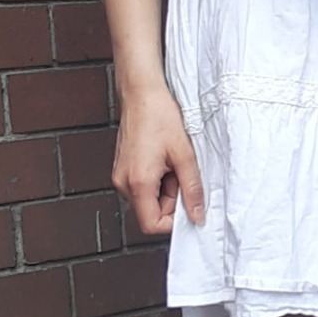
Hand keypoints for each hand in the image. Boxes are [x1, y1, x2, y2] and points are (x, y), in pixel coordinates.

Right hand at [111, 84, 206, 234]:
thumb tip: (197, 214)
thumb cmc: (158, 115)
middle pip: (150, 212)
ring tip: (171, 160)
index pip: (152, 225)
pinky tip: (162, 156)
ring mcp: (120, 175)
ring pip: (147, 198)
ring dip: (165, 187)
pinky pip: (141, 186)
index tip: (188, 205)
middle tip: (180, 172)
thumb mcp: (183, 153)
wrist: (141, 91)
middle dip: (171, 198)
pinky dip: (156, 178)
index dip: (173, 221)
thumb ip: (192, 188)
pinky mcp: (122, 168)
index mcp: (138, 183)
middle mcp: (123, 183)